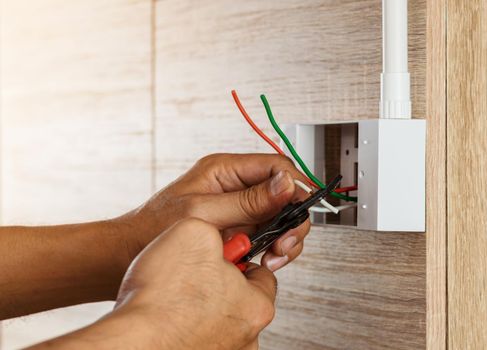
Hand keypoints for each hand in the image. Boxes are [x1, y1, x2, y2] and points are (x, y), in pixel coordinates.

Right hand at [117, 219, 276, 349]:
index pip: (262, 273)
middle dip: (217, 282)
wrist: (129, 343)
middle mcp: (247, 338)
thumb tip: (217, 235)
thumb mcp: (195, 232)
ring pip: (217, 319)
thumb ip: (217, 230)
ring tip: (174, 296)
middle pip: (239, 298)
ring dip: (200, 306)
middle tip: (192, 273)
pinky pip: (195, 336)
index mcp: (257, 306)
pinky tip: (166, 316)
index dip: (237, 257)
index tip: (217, 254)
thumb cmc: (160, 299)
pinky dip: (184, 326)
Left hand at [121, 153, 310, 270]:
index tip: (300, 206)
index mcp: (225, 170)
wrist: (130, 254)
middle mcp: (235, 187)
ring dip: (286, 237)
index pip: (274, 166)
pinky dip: (274, 248)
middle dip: (292, 218)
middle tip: (286, 241)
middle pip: (284, 193)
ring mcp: (239, 210)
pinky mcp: (239, 230)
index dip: (293, 184)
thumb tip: (284, 184)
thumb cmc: (154, 227)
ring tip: (276, 256)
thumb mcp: (203, 212)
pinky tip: (266, 260)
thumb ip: (247, 200)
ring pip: (280, 216)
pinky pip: (268, 235)